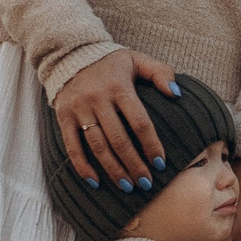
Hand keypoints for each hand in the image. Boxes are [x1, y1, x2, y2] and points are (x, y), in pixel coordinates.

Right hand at [54, 50, 182, 193]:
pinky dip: (82, 167)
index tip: (160, 163)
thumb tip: (177, 94)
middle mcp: (97, 99)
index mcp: (119, 86)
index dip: (150, 144)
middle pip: (118, 139)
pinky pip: (72, 146)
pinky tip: (95, 182)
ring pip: (97, 146)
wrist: (71, 54)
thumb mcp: (137, 59)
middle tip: (146, 183)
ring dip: (113, 169)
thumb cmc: (111, 63)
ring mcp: (79, 109)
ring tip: (127, 186)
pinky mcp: (63, 117)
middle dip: (134, 164)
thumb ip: (160, 73)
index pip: (139, 121)